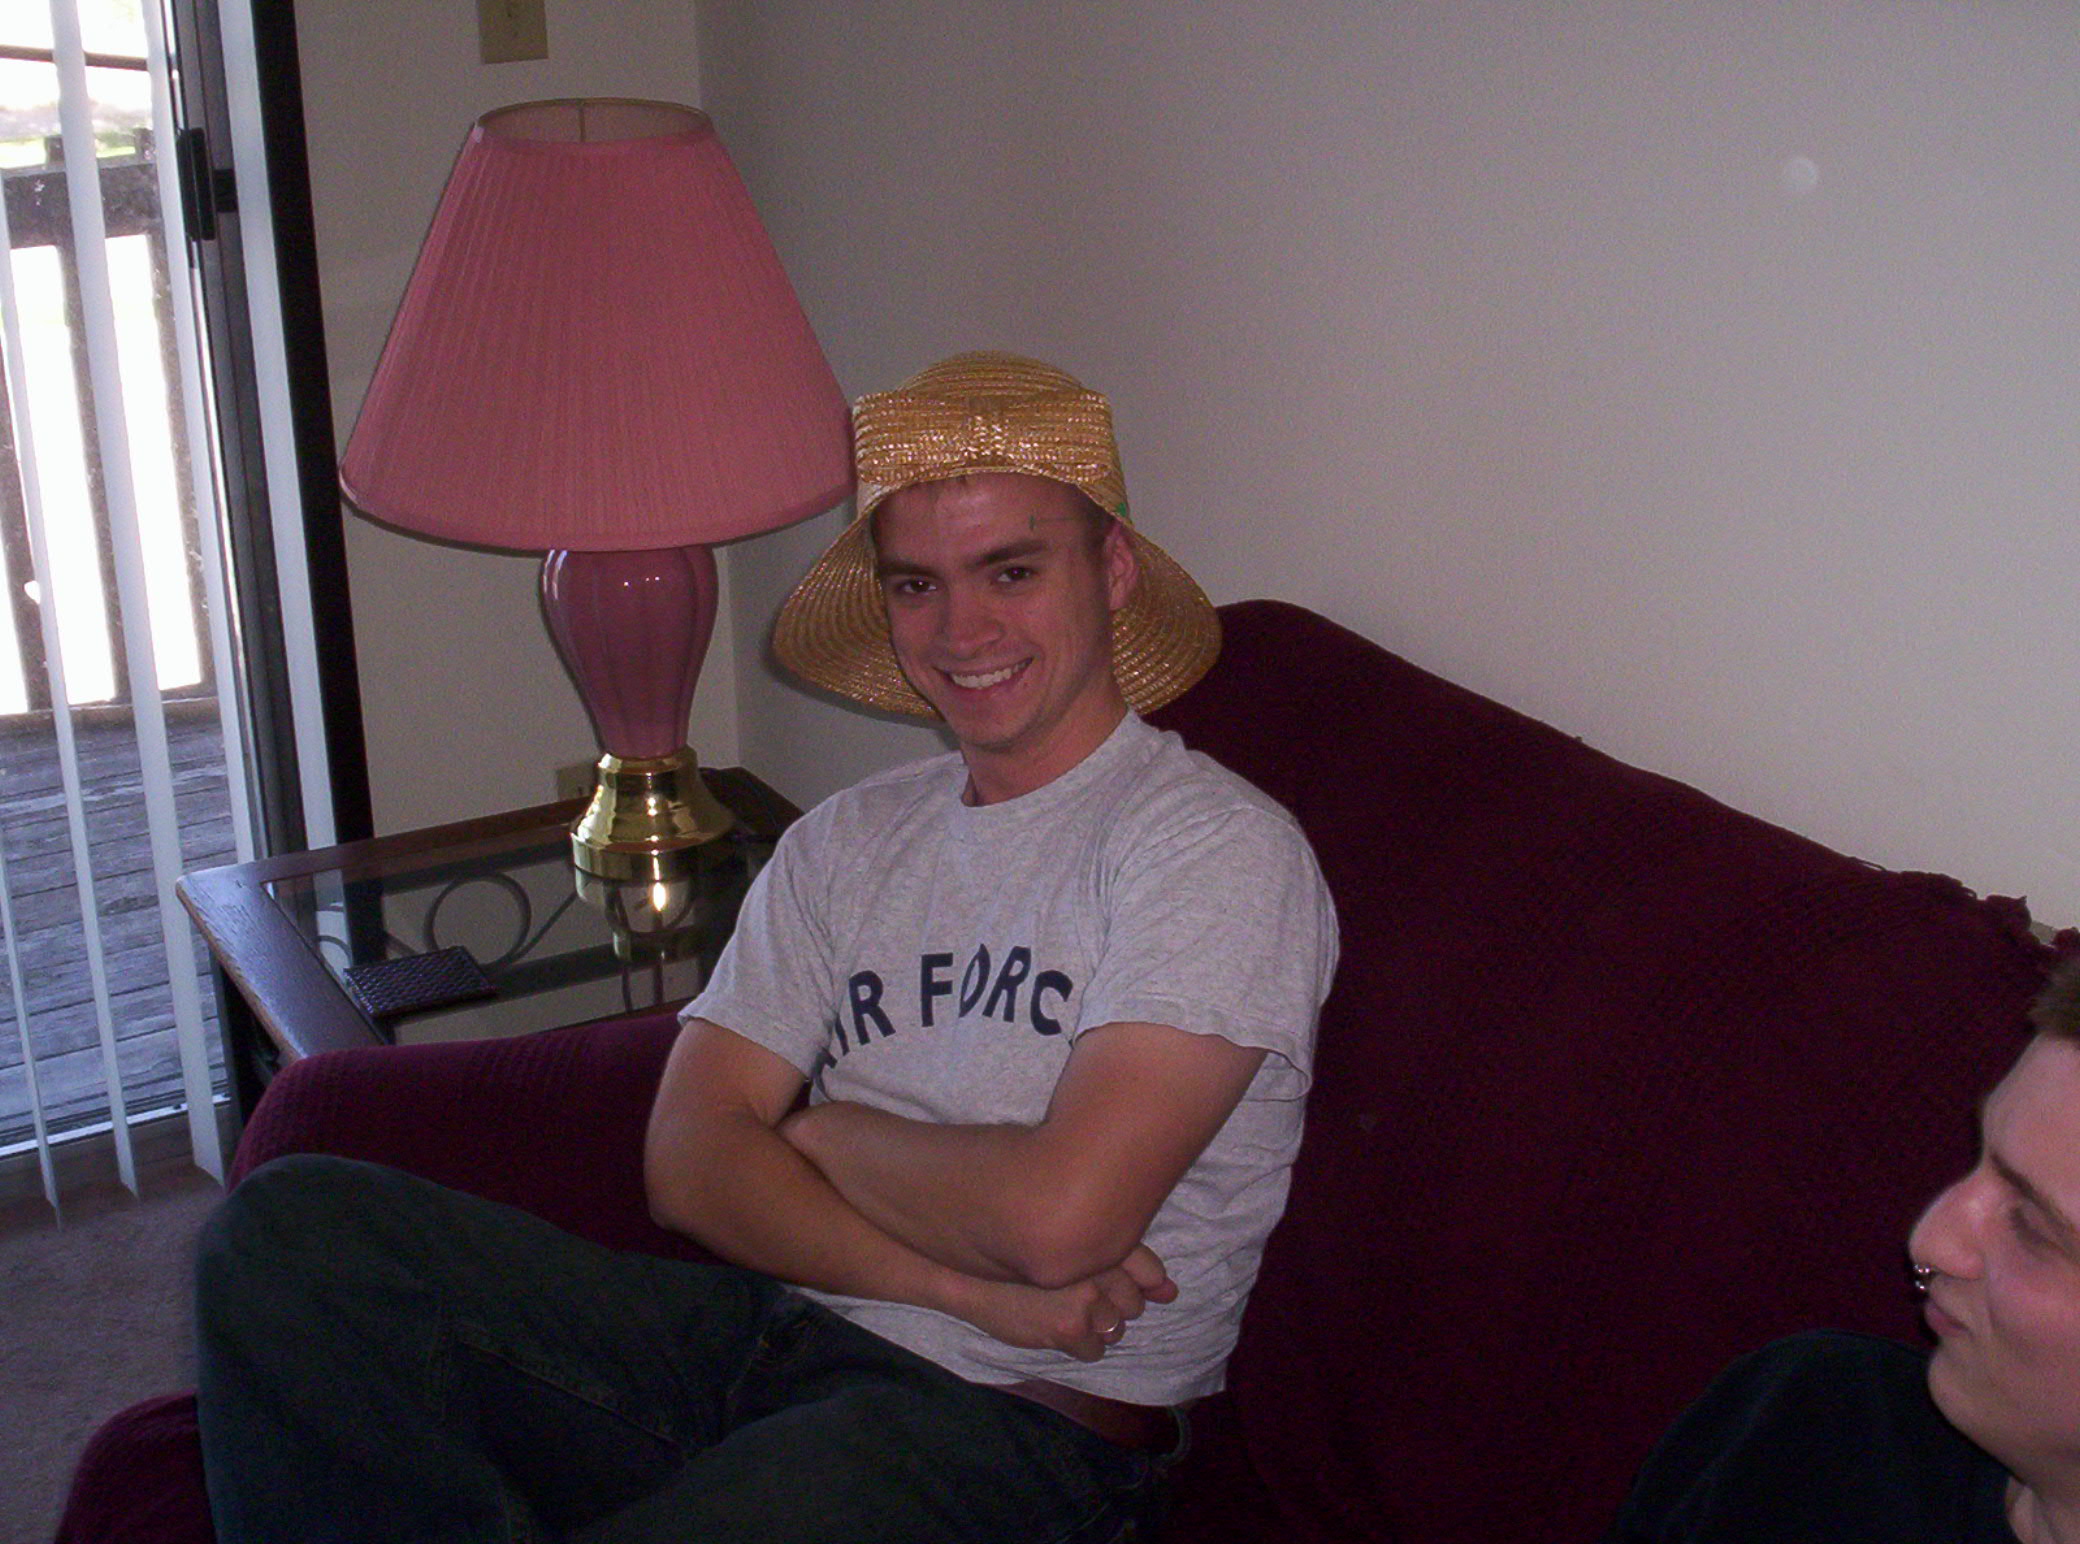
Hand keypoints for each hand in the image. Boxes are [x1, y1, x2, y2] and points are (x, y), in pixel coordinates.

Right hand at [956, 1245, 1176, 1361]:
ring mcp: (1085, 1296)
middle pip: (1133, 1303)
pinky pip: (1097, 1349)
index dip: (1131, 1281)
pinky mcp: (1068, 1326)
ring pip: (1117, 1328)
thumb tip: (1172, 1293)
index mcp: (1100, 1235)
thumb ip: (1128, 1262)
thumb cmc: (1020, 1253)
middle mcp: (1099, 1262)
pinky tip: (1054, 1325)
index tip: (1104, 1279)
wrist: (966, 1272)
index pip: (1147, 1268)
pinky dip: (1080, 1343)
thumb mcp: (1071, 1247)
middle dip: (1111, 1304)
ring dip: (1096, 1324)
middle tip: (1073, 1293)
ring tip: (1060, 1307)